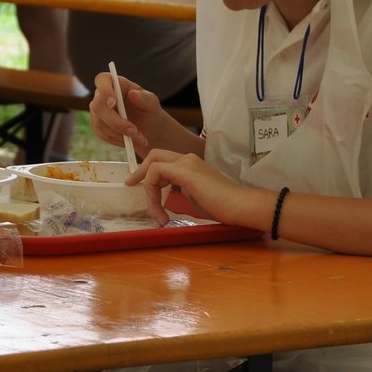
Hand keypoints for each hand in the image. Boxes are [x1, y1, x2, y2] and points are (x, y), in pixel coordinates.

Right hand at [88, 70, 173, 154]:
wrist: (147, 127)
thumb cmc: (149, 110)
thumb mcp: (152, 103)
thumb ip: (145, 98)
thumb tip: (133, 94)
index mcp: (115, 83)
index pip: (102, 80)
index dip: (104, 90)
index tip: (113, 102)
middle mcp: (101, 95)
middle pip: (98, 106)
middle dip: (116, 121)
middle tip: (134, 131)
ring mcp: (97, 112)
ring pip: (100, 123)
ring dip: (120, 134)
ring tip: (140, 139)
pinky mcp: (98, 126)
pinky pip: (103, 134)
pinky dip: (118, 140)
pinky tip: (130, 141)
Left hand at [127, 149, 257, 228]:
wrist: (240, 206)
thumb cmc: (223, 206)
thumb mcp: (196, 198)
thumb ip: (183, 194)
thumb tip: (168, 201)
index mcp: (191, 164)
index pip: (163, 160)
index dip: (148, 172)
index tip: (138, 186)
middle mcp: (188, 159)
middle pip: (155, 155)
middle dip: (140, 171)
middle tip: (131, 185)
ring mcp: (187, 163)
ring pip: (153, 166)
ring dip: (149, 192)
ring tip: (159, 215)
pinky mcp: (185, 171)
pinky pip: (156, 172)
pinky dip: (152, 192)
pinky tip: (161, 212)